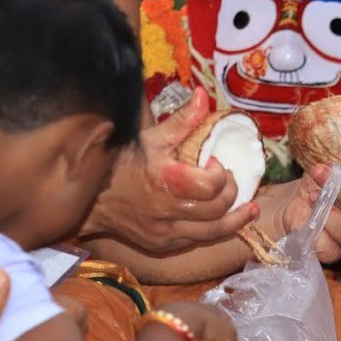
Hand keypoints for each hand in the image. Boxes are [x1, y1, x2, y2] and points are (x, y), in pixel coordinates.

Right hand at [84, 88, 259, 251]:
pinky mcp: (162, 244)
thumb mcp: (152, 137)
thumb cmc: (123, 162)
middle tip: (227, 180)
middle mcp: (167, 210)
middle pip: (216, 209)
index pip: (210, 185)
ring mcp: (165, 231)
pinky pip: (196, 240)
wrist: (91, 198)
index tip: (213, 162)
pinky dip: (214, 229)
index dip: (219, 173)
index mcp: (165, 180)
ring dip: (235, 219)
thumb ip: (183, 120)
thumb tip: (203, 95)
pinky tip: (223, 219)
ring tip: (249, 209)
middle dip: (231, 193)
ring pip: (212, 232)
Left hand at [279, 159, 340, 262]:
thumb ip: (333, 155)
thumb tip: (329, 138)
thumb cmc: (317, 181)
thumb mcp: (325, 163)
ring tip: (311, 196)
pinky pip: (330, 246)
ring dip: (327, 210)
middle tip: (322, 172)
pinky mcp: (334, 251)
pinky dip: (318, 232)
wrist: (294, 203)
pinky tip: (308, 218)